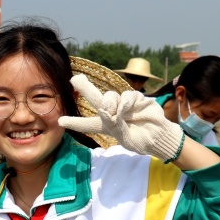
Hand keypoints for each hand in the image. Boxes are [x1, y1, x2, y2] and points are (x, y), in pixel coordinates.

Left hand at [59, 74, 184, 162]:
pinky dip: (125, 102)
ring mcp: (123, 104)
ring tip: (118, 114)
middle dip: (84, 87)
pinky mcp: (135, 98)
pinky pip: (125, 95)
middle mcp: (113, 113)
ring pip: (109, 96)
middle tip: (74, 79)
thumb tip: (104, 109)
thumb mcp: (125, 138)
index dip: (74, 123)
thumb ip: (114, 124)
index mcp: (107, 126)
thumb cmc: (141, 140)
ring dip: (110, 103)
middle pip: (95, 98)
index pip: (88, 124)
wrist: (160, 136)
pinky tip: (129, 108)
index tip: (60, 121)